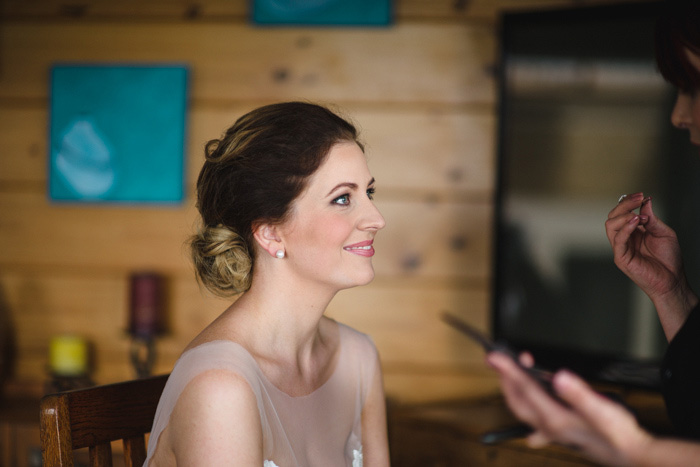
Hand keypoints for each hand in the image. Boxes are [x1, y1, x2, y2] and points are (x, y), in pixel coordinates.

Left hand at [487, 352, 651, 466]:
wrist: (632, 456)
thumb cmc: (619, 434)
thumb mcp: (602, 410)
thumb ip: (579, 394)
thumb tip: (559, 377)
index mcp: (555, 418)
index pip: (525, 389)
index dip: (509, 370)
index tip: (495, 357)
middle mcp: (549, 426)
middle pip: (517, 400)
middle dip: (506, 379)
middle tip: (500, 360)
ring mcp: (553, 431)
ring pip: (523, 410)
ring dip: (515, 391)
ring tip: (513, 373)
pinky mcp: (561, 433)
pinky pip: (536, 424)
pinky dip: (529, 413)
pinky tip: (528, 425)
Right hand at [605, 193, 696, 338]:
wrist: (672, 280)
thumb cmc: (668, 260)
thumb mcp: (663, 232)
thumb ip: (652, 219)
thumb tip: (646, 202)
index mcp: (633, 232)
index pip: (622, 213)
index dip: (629, 202)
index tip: (641, 195)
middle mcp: (624, 238)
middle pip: (613, 216)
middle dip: (624, 205)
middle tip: (638, 199)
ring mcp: (621, 248)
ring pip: (610, 226)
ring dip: (623, 216)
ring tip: (637, 214)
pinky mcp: (621, 257)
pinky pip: (618, 240)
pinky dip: (625, 228)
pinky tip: (636, 222)